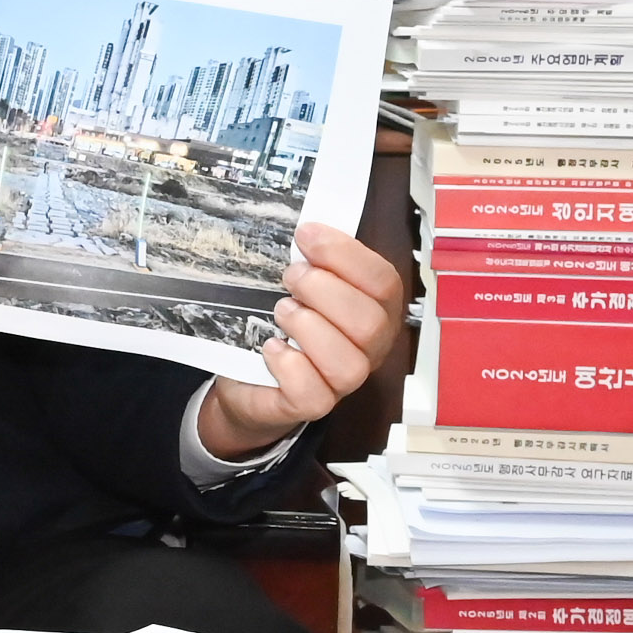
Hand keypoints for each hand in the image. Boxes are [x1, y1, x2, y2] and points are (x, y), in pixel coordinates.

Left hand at [194, 226, 412, 460]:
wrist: (249, 379)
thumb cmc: (282, 323)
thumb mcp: (300, 286)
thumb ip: (314, 260)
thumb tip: (307, 227)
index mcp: (374, 309)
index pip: (384, 281)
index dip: (346, 255)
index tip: (306, 235)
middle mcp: (368, 348)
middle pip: (369, 322)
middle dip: (324, 290)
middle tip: (290, 276)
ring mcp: (343, 381)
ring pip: (348, 363)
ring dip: (309, 328)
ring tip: (282, 311)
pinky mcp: (311, 405)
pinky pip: (313, 393)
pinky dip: (289, 366)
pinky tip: (271, 347)